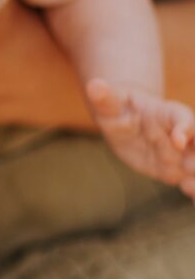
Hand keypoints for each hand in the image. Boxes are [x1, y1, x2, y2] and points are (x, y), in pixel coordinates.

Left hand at [87, 79, 194, 196]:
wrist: (124, 122)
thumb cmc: (119, 107)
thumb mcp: (110, 103)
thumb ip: (105, 97)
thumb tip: (94, 85)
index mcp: (168, 113)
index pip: (183, 118)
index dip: (184, 128)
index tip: (178, 140)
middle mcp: (180, 135)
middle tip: (189, 167)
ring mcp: (180, 154)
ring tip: (188, 186)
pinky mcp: (174, 171)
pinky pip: (189, 181)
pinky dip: (192, 189)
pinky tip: (188, 193)